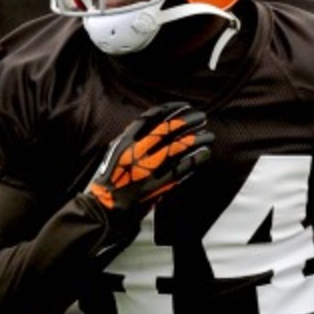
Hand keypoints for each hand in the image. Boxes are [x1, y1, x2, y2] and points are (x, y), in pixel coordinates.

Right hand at [86, 102, 212, 214]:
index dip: (170, 109)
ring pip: (177, 149)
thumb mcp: (116, 152)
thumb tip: (152, 122)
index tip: (185, 106)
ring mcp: (147, 169)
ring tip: (209, 135)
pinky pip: (180, 170)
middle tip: (202, 117)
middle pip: (167, 130)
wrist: (105, 207)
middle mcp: (136, 153)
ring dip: (196, 140)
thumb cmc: (111, 178)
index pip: (150, 117)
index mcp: (125, 141)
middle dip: (187, 121)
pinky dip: (194, 161)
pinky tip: (205, 155)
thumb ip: (131, 137)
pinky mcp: (156, 186)